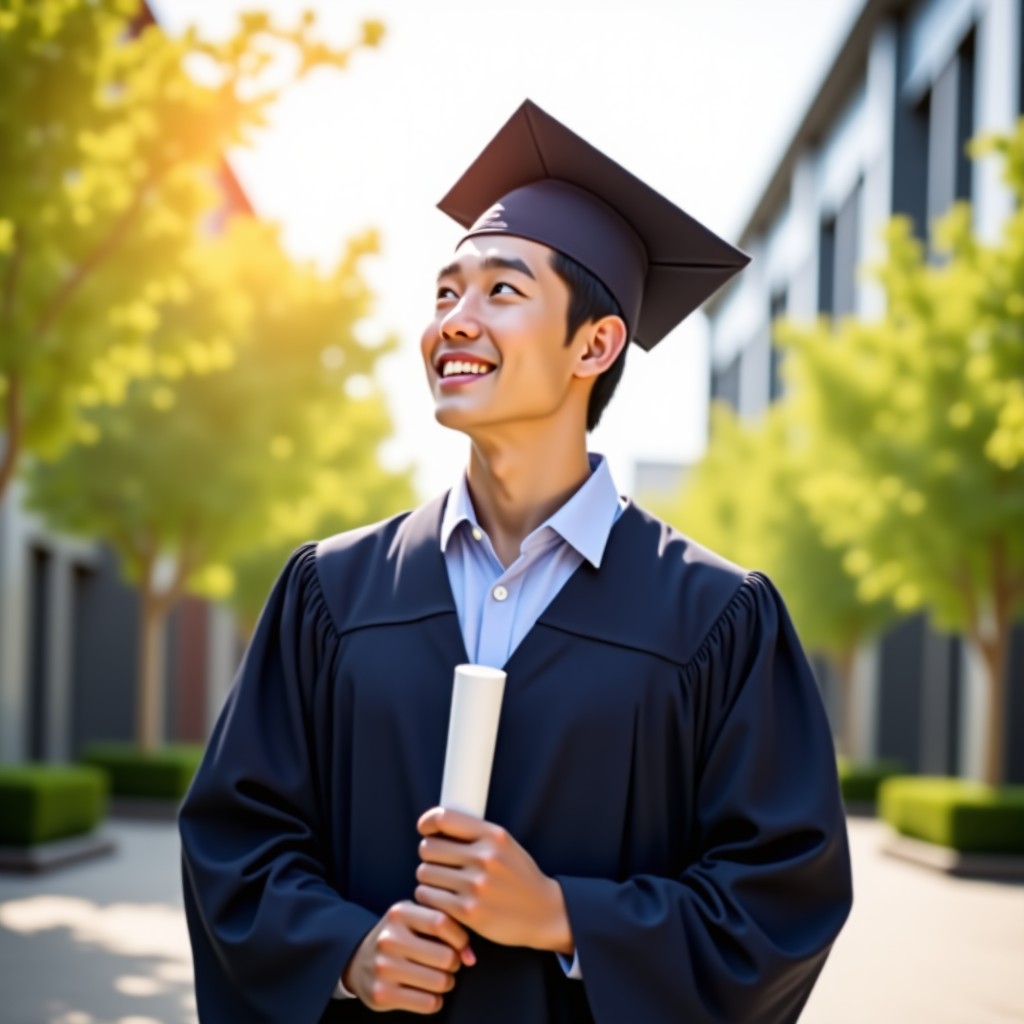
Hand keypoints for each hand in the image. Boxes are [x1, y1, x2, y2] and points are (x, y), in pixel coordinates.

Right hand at [342, 899, 475, 1014]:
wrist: (358, 960)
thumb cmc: (399, 936)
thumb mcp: (414, 918)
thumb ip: (444, 926)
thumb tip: (470, 957)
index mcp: (399, 913)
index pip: (442, 922)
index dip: (460, 937)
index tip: (461, 944)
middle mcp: (388, 939)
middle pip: (445, 956)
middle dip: (455, 963)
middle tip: (449, 963)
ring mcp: (383, 968)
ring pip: (439, 982)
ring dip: (447, 983)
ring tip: (440, 977)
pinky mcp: (381, 995)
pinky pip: (427, 1003)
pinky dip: (435, 1000)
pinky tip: (427, 993)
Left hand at [415, 807, 573, 954]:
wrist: (543, 912)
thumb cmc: (518, 876)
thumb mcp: (504, 844)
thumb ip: (474, 833)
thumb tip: (434, 825)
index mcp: (493, 835)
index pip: (444, 818)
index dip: (428, 823)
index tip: (425, 829)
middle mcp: (484, 858)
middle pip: (428, 848)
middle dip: (429, 855)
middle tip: (439, 863)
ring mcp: (476, 885)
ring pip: (424, 873)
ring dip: (428, 879)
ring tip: (443, 883)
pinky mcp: (468, 912)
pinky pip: (428, 897)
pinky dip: (430, 898)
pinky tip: (443, 900)